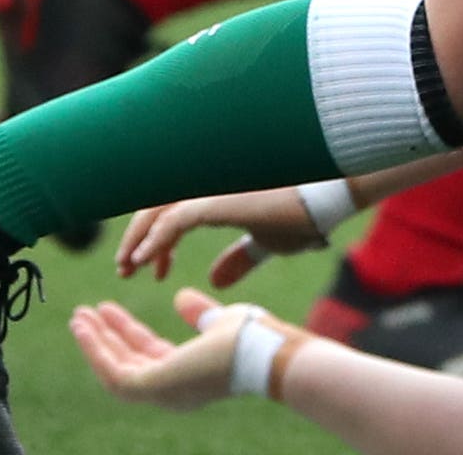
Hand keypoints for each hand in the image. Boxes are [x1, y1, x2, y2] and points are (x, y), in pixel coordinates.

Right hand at [66, 291, 267, 409]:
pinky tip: (87, 326)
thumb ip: (198, 313)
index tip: (108, 309)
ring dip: (94, 342)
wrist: (267, 351)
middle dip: (104, 338)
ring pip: (114, 368)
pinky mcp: (150, 388)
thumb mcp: (220, 321)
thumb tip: (179, 297)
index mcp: (186, 374)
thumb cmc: (253, 338)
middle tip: (84, 313)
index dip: (126, 331)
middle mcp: (169, 390)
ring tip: (78, 316)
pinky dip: (97, 349)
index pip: (147, 353)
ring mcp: (159, 393)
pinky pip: (112, 370)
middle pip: (126, 361)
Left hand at [117, 186, 322, 285]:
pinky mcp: (217, 198)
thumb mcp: (268, 241)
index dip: (157, 241)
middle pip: (155, 206)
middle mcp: (208, 183)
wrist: (336, 192)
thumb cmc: (309, 212)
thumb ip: (240, 257)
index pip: (172, 211)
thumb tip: (215, 279)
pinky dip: (154, 242)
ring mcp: (210, 186)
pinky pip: (173, 221)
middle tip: (126, 270)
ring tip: (127, 268)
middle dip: (137, 239)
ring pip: (156, 211)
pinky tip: (143, 261)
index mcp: (218, 191)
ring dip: (137, 241)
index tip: (153, 271)